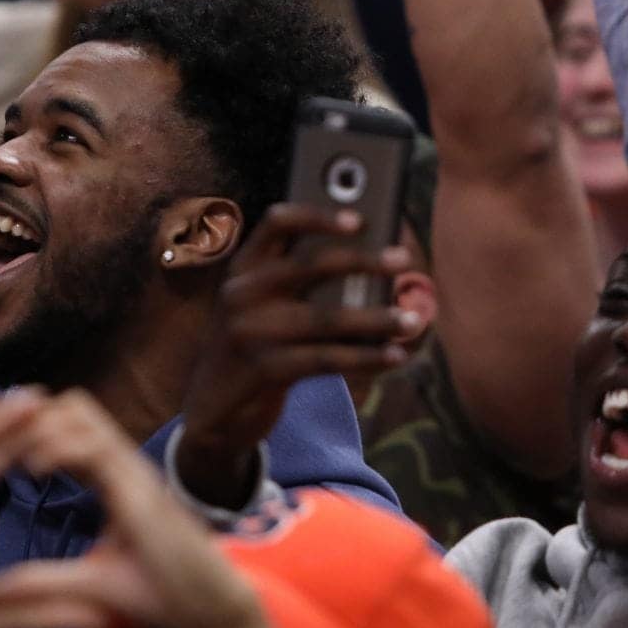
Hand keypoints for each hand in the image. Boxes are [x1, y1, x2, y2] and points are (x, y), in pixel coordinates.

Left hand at [0, 391, 265, 627]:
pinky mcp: (139, 489)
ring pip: (82, 414)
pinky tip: (34, 470)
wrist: (208, 611)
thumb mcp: (87, 584)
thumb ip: (44, 579)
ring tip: (11, 455)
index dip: (34, 431)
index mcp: (116, 481)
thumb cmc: (161, 594)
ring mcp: (134, 472)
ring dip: (41, 425)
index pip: (72, 432)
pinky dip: (59, 447)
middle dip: (33, 417)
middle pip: (74, 408)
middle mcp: (125, 467)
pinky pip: (94, 446)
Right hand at [173, 205, 416, 505]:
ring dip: (377, 319)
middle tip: (403, 259)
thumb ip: (301, 284)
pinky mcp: (263, 370)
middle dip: (363, 260)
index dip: (318, 216)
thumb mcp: (263, 308)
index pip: (276, 223)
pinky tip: (394, 357)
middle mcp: (240, 293)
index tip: (360, 219)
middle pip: (310, 265)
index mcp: (243, 267)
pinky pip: (326, 359)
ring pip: (327, 319)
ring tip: (413, 320)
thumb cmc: (256, 347)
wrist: (213, 411)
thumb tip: (378, 269)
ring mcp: (249, 332)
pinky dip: (366, 358)